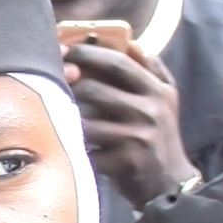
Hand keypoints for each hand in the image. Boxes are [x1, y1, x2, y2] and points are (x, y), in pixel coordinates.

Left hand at [63, 42, 199, 207]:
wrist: (169, 182)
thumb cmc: (158, 135)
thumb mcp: (165, 99)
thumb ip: (151, 69)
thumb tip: (131, 40)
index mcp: (158, 91)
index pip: (118, 62)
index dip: (87, 53)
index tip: (64, 48)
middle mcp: (151, 111)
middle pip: (94, 90)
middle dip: (68, 86)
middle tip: (52, 82)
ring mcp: (137, 137)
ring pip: (85, 120)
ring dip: (68, 117)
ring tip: (58, 114)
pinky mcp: (124, 162)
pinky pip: (86, 148)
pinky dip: (73, 145)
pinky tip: (68, 143)